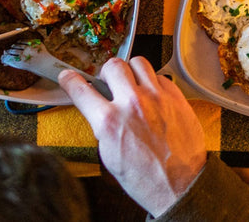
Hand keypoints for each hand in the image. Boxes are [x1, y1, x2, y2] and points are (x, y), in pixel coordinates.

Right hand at [59, 57, 206, 216]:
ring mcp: (156, 98)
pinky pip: (160, 76)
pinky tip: (153, 96)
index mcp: (110, 122)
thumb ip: (103, 125)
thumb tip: (98, 108)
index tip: (68, 77)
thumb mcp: (110, 155)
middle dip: (107, 73)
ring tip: (133, 83)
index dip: (70, 81)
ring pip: (139, 62)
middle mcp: (132, 104)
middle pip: (113, 66)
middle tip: (109, 82)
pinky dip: (153, 83)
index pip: (81, 90)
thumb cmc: (145, 177)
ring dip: (131, 72)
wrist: (179, 185)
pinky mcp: (175, 97)